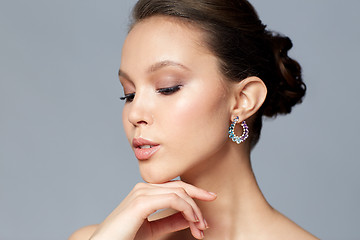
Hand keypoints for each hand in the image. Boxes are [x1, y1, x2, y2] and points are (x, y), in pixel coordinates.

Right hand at [89, 180, 216, 239]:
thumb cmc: (124, 238)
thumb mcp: (153, 230)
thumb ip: (170, 220)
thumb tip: (190, 217)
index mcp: (145, 191)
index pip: (175, 186)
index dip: (195, 192)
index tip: (210, 199)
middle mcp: (143, 188)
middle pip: (180, 187)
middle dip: (198, 202)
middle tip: (206, 223)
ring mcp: (141, 193)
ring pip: (179, 193)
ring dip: (194, 210)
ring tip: (200, 227)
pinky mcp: (140, 202)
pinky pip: (172, 199)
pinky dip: (186, 209)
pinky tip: (192, 220)